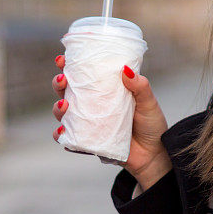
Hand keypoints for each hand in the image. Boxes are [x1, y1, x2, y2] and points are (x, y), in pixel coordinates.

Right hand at [51, 55, 171, 189]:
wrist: (155, 154)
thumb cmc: (151, 124)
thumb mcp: (148, 102)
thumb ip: (140, 86)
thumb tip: (125, 69)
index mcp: (106, 92)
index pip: (84, 76)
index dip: (70, 66)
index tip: (63, 59)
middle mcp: (93, 107)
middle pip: (67, 92)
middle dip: (58, 83)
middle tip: (62, 79)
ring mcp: (89, 124)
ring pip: (63, 114)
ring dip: (58, 108)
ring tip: (64, 105)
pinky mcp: (89, 142)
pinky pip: (69, 140)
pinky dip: (62, 135)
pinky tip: (62, 131)